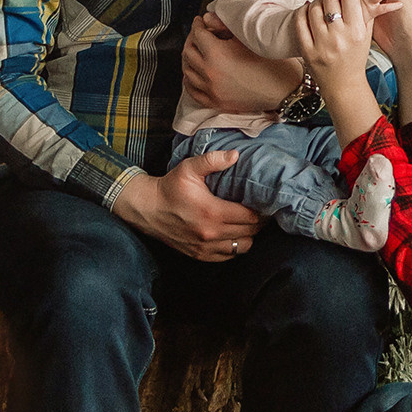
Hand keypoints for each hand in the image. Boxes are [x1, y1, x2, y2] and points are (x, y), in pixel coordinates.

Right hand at [110, 152, 263, 259]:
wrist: (147, 208)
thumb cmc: (170, 187)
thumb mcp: (189, 168)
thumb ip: (212, 160)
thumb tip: (235, 155)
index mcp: (212, 211)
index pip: (251, 217)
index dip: (262, 210)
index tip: (263, 202)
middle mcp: (210, 233)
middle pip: (250, 232)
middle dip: (258, 222)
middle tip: (260, 211)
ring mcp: (205, 247)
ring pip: (242, 247)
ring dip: (248, 235)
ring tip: (247, 223)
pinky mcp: (199, 255)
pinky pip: (228, 256)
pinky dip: (234, 247)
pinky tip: (233, 234)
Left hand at [182, 11, 301, 114]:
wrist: (285, 91)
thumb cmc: (273, 64)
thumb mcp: (250, 39)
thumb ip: (225, 27)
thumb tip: (208, 19)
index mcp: (217, 54)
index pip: (198, 34)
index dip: (198, 25)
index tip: (200, 21)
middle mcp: (210, 73)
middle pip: (189, 52)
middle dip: (192, 39)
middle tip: (198, 34)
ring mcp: (212, 90)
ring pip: (187, 71)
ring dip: (189, 59)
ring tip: (196, 52)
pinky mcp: (216, 102)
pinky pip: (193, 92)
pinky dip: (189, 81)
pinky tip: (193, 75)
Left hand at [292, 0, 375, 93]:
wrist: (343, 85)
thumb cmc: (355, 58)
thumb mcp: (366, 36)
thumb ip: (365, 12)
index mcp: (356, 32)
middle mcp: (339, 38)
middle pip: (330, 0)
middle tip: (332, 3)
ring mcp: (321, 45)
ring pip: (314, 8)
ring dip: (317, 4)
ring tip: (320, 9)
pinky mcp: (307, 50)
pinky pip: (299, 21)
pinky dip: (302, 12)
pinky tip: (307, 13)